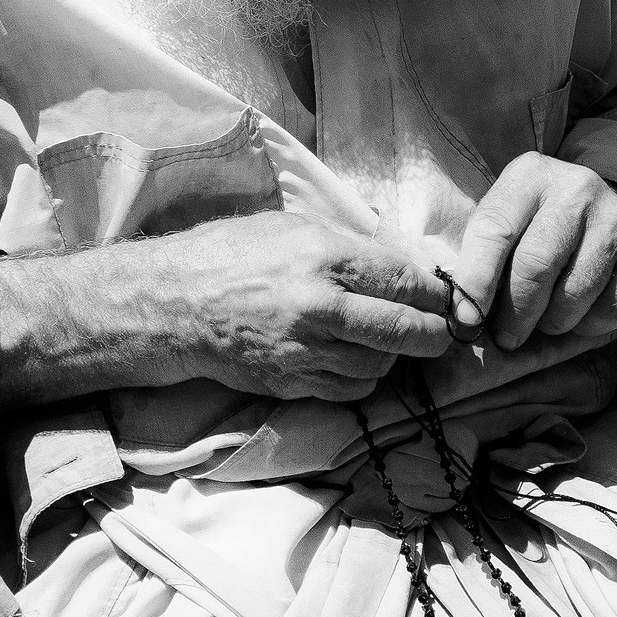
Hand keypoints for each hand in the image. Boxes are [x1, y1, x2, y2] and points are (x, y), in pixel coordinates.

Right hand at [0, 211, 450, 404]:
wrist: (173, 305)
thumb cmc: (228, 254)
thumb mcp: (290, 226)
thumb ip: (348, 245)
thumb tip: (399, 264)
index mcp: (324, 257)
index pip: (406, 280)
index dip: (435, 293)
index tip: (443, 297)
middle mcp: (320, 307)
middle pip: (406, 330)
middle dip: (434, 334)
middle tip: (441, 332)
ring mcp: (306, 351)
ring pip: (381, 365)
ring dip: (394, 356)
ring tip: (388, 341)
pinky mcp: (292, 382)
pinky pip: (349, 390)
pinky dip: (364, 378)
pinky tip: (355, 360)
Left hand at [450, 152, 616, 349]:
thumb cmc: (546, 222)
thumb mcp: (512, 216)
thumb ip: (484, 251)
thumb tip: (461, 311)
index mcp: (529, 177)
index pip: (493, 231)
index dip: (475, 281)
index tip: (465, 319)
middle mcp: (575, 190)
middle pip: (534, 267)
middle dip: (513, 314)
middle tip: (504, 338)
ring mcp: (615, 220)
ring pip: (572, 295)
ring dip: (551, 324)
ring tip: (542, 324)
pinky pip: (608, 310)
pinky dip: (587, 326)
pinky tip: (579, 315)